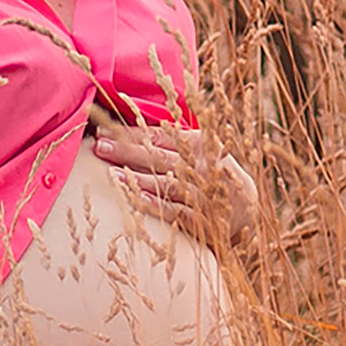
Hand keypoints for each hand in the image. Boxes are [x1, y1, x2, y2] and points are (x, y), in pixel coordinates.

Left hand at [89, 118, 262, 245]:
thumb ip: (170, 139)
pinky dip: (158, 206)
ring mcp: (203, 193)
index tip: (104, 129)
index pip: (160, 135)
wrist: (245, 207)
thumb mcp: (199, 149)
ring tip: (113, 175)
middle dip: (128, 151)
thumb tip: (125, 127)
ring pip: (167, 184)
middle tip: (100, 146)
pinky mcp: (203, 218)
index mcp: (200, 143)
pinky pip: (177, 211)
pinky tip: (137, 201)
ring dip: (139, 179)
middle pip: (160, 157)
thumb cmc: (210, 171)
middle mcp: (202, 166)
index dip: (132, 133)